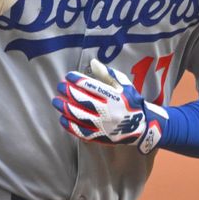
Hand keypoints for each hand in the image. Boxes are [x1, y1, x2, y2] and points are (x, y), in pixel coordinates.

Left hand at [53, 59, 168, 153]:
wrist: (142, 127)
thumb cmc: (131, 102)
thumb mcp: (124, 85)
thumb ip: (108, 74)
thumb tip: (92, 63)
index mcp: (114, 96)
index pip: (91, 86)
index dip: (77, 80)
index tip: (68, 76)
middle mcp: (108, 110)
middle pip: (83, 100)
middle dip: (68, 92)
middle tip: (59, 86)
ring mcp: (103, 125)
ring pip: (79, 116)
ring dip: (65, 108)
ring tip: (56, 101)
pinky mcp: (100, 137)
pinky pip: (82, 132)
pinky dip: (70, 126)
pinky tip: (62, 119)